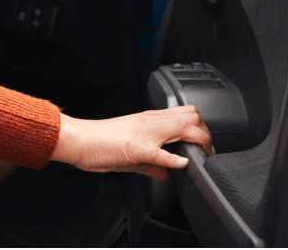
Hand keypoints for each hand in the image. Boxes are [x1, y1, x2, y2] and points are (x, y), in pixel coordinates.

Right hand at [50, 106, 213, 180]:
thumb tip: (170, 174)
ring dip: (197, 139)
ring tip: (201, 155)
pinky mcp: (136, 148)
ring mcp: (145, 133)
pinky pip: (159, 152)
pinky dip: (173, 159)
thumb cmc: (101, 143)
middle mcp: (151, 122)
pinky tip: (180, 165)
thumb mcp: (133, 155)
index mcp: (151, 120)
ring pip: (182, 124)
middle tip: (208, 151)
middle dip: (206, 134)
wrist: (79, 139)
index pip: (187, 114)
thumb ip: (155, 165)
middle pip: (192, 116)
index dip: (203, 129)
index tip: (206, 146)